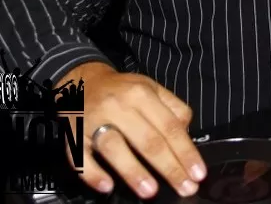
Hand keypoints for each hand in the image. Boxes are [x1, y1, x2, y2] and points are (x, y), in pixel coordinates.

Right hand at [60, 62, 206, 199]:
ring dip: (133, 171)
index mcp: (141, 94)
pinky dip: (92, 173)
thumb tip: (187, 134)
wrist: (82, 80)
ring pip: (114, 147)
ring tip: (151, 191)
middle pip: (147, 140)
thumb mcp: (150, 88)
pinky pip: (80, 156)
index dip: (185, 151)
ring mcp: (93, 121)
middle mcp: (117, 106)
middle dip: (168, 167)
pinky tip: (107, 186)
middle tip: (185, 188)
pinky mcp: (73, 134)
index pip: (169, 126)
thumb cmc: (122, 91)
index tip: (198, 173)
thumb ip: (172, 107)